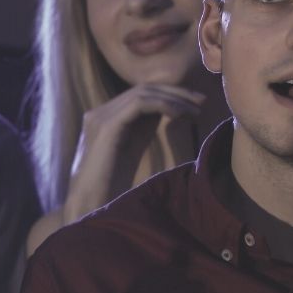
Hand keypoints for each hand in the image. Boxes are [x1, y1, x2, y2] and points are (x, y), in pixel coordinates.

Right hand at [65, 83, 203, 221]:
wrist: (90, 204)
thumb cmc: (111, 183)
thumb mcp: (132, 147)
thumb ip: (143, 126)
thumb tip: (170, 107)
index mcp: (103, 117)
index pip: (141, 93)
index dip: (171, 94)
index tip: (196, 104)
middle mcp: (99, 113)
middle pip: (143, 89)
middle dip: (176, 93)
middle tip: (202, 102)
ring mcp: (100, 117)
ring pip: (143, 93)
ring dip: (174, 99)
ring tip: (195, 111)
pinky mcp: (106, 126)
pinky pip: (139, 104)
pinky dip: (163, 105)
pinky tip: (180, 116)